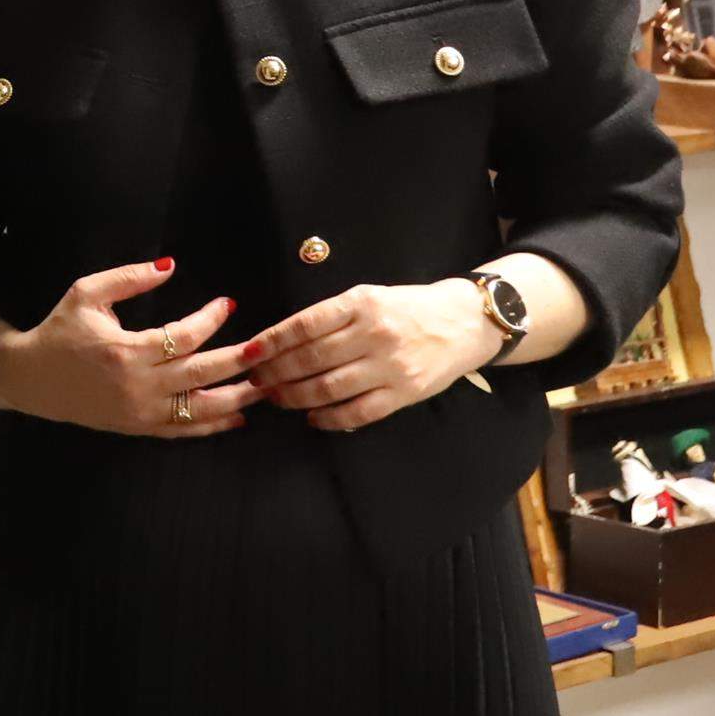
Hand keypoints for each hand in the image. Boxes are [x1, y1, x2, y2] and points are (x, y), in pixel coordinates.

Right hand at [0, 260, 263, 437]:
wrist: (31, 378)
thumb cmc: (59, 331)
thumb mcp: (86, 294)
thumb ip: (128, 278)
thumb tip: (170, 266)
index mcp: (126, 350)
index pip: (184, 336)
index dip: (211, 319)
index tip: (228, 304)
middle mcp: (138, 386)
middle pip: (202, 374)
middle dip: (240, 360)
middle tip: (268, 347)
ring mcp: (140, 412)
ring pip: (200, 409)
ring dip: (236, 397)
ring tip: (266, 385)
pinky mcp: (138, 428)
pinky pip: (184, 431)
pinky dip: (213, 426)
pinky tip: (237, 416)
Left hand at [244, 280, 503, 431]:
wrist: (465, 322)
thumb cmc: (408, 308)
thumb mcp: (369, 297)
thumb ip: (331, 316)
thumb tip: (282, 339)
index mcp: (361, 303)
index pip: (304, 324)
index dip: (271, 341)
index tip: (249, 352)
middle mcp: (374, 333)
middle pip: (311, 359)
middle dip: (275, 372)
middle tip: (255, 380)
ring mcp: (390, 366)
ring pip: (329, 388)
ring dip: (294, 396)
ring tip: (276, 398)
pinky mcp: (404, 393)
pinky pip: (358, 412)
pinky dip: (329, 418)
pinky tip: (312, 417)